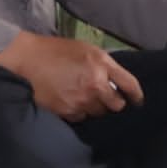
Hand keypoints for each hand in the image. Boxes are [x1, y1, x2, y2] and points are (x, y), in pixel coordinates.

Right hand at [0, 31, 142, 121]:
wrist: (28, 60)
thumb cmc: (57, 51)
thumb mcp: (87, 50)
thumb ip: (104, 65)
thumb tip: (116, 80)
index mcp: (102, 65)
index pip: (129, 85)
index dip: (137, 95)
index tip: (138, 101)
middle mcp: (95, 85)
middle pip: (117, 105)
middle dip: (114, 102)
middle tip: (106, 98)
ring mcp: (81, 100)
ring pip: (99, 113)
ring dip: (96, 108)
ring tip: (86, 98)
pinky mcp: (67, 111)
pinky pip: (82, 117)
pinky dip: (80, 112)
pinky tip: (73, 102)